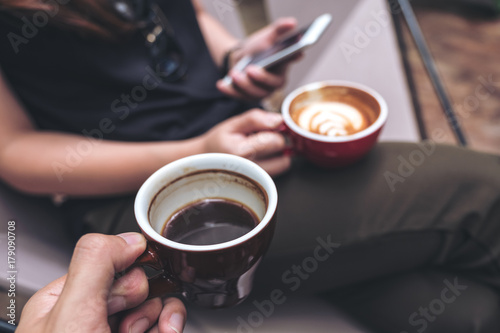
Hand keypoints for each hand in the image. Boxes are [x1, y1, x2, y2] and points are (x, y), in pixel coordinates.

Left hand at [16, 233, 186, 332]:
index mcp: (61, 303)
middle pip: (135, 281)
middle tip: (121, 324)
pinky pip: (168, 322)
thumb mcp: (72, 313)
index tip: (124, 288)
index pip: (104, 261)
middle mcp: (89, 319)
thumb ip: (96, 263)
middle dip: (137, 301)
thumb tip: (130, 238)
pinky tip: (166, 330)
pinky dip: (172, 324)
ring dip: (157, 315)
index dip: (121, 270)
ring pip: (156, 303)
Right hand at [202, 109, 290, 175]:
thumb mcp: (233, 124)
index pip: (274, 141)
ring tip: (262, 147)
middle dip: (277, 142)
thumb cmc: (221, 141)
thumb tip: (279, 120)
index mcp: (240, 152)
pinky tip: (261, 156)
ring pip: (283, 164)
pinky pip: (278, 171)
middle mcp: (249, 169)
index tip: (269, 127)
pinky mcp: (259, 183)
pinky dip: (274, 162)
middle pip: (282, 154)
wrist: (208, 161)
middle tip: (264, 137)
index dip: (277, 130)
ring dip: (278, 154)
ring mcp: (255, 179)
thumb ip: (256, 118)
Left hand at [217, 17, 300, 99]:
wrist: (243, 56)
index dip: (274, 76)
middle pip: (268, 88)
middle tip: (249, 69)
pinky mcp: (246, 96)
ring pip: (252, 94)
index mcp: (282, 73)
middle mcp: (272, 86)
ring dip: (242, 85)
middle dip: (259, 79)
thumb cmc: (259, 48)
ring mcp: (260, 93)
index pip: (282, 78)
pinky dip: (229, 91)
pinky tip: (221, 84)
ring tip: (234, 73)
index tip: (270, 67)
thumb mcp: (269, 36)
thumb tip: (292, 23)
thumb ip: (280, 29)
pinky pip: (238, 97)